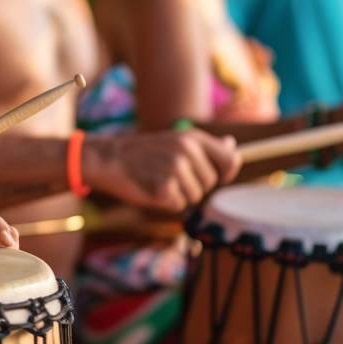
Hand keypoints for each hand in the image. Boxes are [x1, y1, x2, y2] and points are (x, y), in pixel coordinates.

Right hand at [84, 129, 239, 212]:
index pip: (231, 159)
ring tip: (160, 180)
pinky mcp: (164, 187)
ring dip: (180, 196)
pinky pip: (179, 206)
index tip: (216, 177)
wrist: (109, 159)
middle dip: (195, 186)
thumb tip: (233, 145)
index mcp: (193, 137)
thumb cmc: (144, 153)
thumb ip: (206, 147)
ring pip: (196, 197)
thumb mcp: (176, 141)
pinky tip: (152, 189)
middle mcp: (187, 150)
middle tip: (171, 176)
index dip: (226, 173)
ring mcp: (175, 168)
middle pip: (211, 183)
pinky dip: (167, 203)